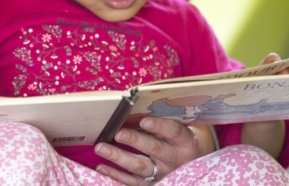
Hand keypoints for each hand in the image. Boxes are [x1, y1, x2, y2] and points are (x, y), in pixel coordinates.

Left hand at [94, 118, 213, 184]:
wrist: (187, 165)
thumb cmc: (176, 141)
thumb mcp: (177, 130)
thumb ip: (161, 121)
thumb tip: (133, 109)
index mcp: (184, 141)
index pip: (173, 132)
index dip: (159, 126)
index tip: (143, 121)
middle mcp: (174, 159)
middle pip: (154, 149)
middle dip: (135, 140)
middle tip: (118, 134)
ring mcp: (162, 174)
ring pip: (140, 166)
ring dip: (118, 157)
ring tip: (101, 148)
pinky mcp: (152, 184)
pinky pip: (132, 182)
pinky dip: (115, 175)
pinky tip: (101, 167)